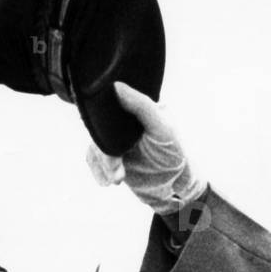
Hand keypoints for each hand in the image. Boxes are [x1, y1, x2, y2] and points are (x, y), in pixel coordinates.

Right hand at [86, 82, 206, 214]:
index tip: (102, 127)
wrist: (175, 186)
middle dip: (105, 150)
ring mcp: (117, 140)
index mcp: (138, 108)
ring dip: (103, 164)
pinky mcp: (112, 157)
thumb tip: (116, 85)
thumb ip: (142, 106)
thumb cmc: (174, 153)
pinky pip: (94, 160)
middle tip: (115, 165)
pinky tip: (110, 181)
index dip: (102, 112)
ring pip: (96, 146)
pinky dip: (99, 171)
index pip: (112, 102)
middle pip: (101, 128)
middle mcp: (125, 122)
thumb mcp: (162, 127)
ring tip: (117, 178)